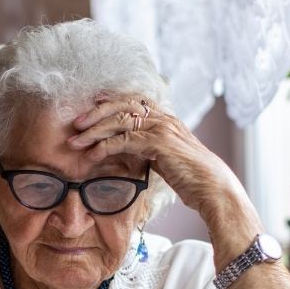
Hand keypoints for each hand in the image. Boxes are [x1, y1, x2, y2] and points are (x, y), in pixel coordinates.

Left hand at [67, 97, 262, 260]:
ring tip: (76, 141)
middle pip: (123, 105)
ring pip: (120, 121)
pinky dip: (106, 146)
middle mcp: (164, 119)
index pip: (134, 101)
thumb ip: (150, 149)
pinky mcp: (160, 144)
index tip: (92, 103)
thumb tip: (131, 150)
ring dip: (94, 130)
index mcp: (166, 120)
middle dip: (96, 113)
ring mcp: (162, 129)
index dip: (111, 100)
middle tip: (76, 124)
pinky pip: (125, 140)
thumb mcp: (167, 158)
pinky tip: (93, 154)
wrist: (213, 188)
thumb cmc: (192, 178)